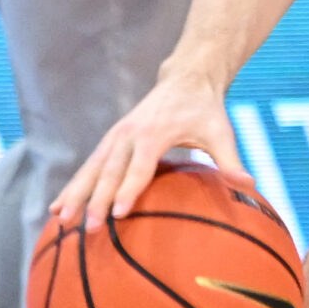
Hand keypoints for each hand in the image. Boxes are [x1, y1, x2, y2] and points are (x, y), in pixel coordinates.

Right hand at [52, 69, 255, 228]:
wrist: (184, 79)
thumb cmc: (206, 110)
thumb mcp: (221, 132)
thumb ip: (231, 160)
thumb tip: (250, 184)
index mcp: (154, 133)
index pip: (140, 167)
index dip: (130, 190)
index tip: (120, 215)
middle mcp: (129, 134)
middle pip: (110, 171)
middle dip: (98, 200)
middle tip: (90, 228)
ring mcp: (115, 136)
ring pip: (91, 169)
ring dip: (75, 195)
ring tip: (60, 220)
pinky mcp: (109, 141)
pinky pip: (87, 167)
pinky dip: (73, 187)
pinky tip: (57, 209)